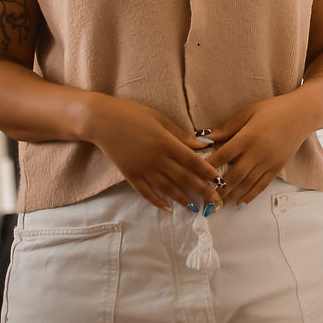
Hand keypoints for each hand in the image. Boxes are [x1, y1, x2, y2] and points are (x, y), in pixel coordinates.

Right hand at [85, 95, 222, 211]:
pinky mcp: (130, 176)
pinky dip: (158, 202)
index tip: (220, 181)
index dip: (208, 172)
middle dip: (202, 190)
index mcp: (167, 143)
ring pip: (168, 189)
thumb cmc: (133, 114)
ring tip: (195, 207)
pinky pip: (146, 193)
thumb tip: (203, 145)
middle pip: (184, 178)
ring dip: (183, 199)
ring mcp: (143, 170)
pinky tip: (167, 208)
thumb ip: (181, 135)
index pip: (193, 162)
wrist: (102, 121)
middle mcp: (157, 159)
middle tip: (215, 201)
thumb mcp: (160, 119)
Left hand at [206, 95, 311, 204]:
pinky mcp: (277, 168)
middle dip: (217, 190)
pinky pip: (261, 186)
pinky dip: (250, 196)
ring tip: (217, 205)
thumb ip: (226, 128)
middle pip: (233, 175)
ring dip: (230, 196)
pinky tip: (239, 203)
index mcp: (247, 136)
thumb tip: (205, 137)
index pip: (223, 155)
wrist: (302, 114)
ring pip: (246, 184)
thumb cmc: (272, 109)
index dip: (208, 167)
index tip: (195, 176)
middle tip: (204, 200)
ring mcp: (268, 162)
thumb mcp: (247, 112)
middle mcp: (257, 152)